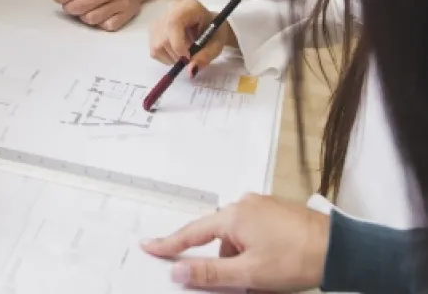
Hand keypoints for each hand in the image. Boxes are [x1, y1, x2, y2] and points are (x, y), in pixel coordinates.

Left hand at [51, 0, 142, 31]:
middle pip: (82, 6)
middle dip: (69, 7)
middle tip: (67, 5)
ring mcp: (122, 4)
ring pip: (91, 18)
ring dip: (82, 16)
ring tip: (82, 9)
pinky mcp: (126, 16)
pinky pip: (104, 25)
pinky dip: (97, 22)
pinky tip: (97, 13)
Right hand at [142, 193, 329, 291]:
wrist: (339, 248)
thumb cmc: (296, 259)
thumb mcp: (249, 274)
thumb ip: (211, 273)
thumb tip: (179, 271)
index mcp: (233, 216)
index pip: (192, 232)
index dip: (169, 244)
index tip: (149, 246)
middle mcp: (243, 204)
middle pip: (218, 238)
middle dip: (224, 265)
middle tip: (240, 283)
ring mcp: (261, 206)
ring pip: (238, 239)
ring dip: (242, 262)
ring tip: (263, 283)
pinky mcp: (275, 212)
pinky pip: (253, 234)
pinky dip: (254, 253)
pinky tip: (271, 270)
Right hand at [149, 0, 232, 76]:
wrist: (208, 24)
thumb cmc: (214, 31)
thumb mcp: (216, 44)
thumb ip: (205, 56)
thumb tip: (190, 71)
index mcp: (189, 7)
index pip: (173, 23)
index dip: (178, 44)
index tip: (188, 58)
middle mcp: (170, 9)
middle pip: (163, 37)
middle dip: (177, 54)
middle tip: (190, 58)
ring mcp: (159, 19)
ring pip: (156, 45)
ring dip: (171, 57)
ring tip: (184, 53)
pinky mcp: (153, 29)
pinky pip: (154, 49)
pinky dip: (165, 57)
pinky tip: (176, 51)